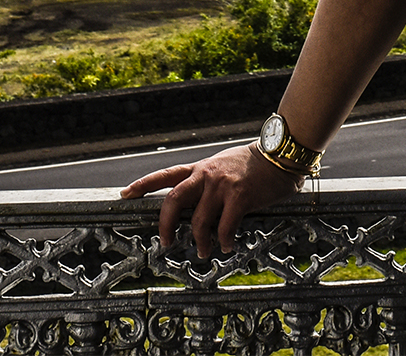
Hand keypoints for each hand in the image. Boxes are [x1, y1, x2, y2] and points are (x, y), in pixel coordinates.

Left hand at [120, 144, 305, 257]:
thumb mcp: (224, 165)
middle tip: (165, 242)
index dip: (143, 184)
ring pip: (198, 221)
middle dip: (164, 225)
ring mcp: (222, 186)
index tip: (125, 194)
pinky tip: (227, 246)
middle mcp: (207, 176)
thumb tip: (197, 206)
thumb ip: (208, 182)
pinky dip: (224, 241)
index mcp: (201, 168)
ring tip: (203, 251)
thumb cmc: (255, 163)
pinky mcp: (240, 197)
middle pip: (173, 201)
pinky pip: (225, 227)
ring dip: (199, 242)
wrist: (280, 155)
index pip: (165, 175)